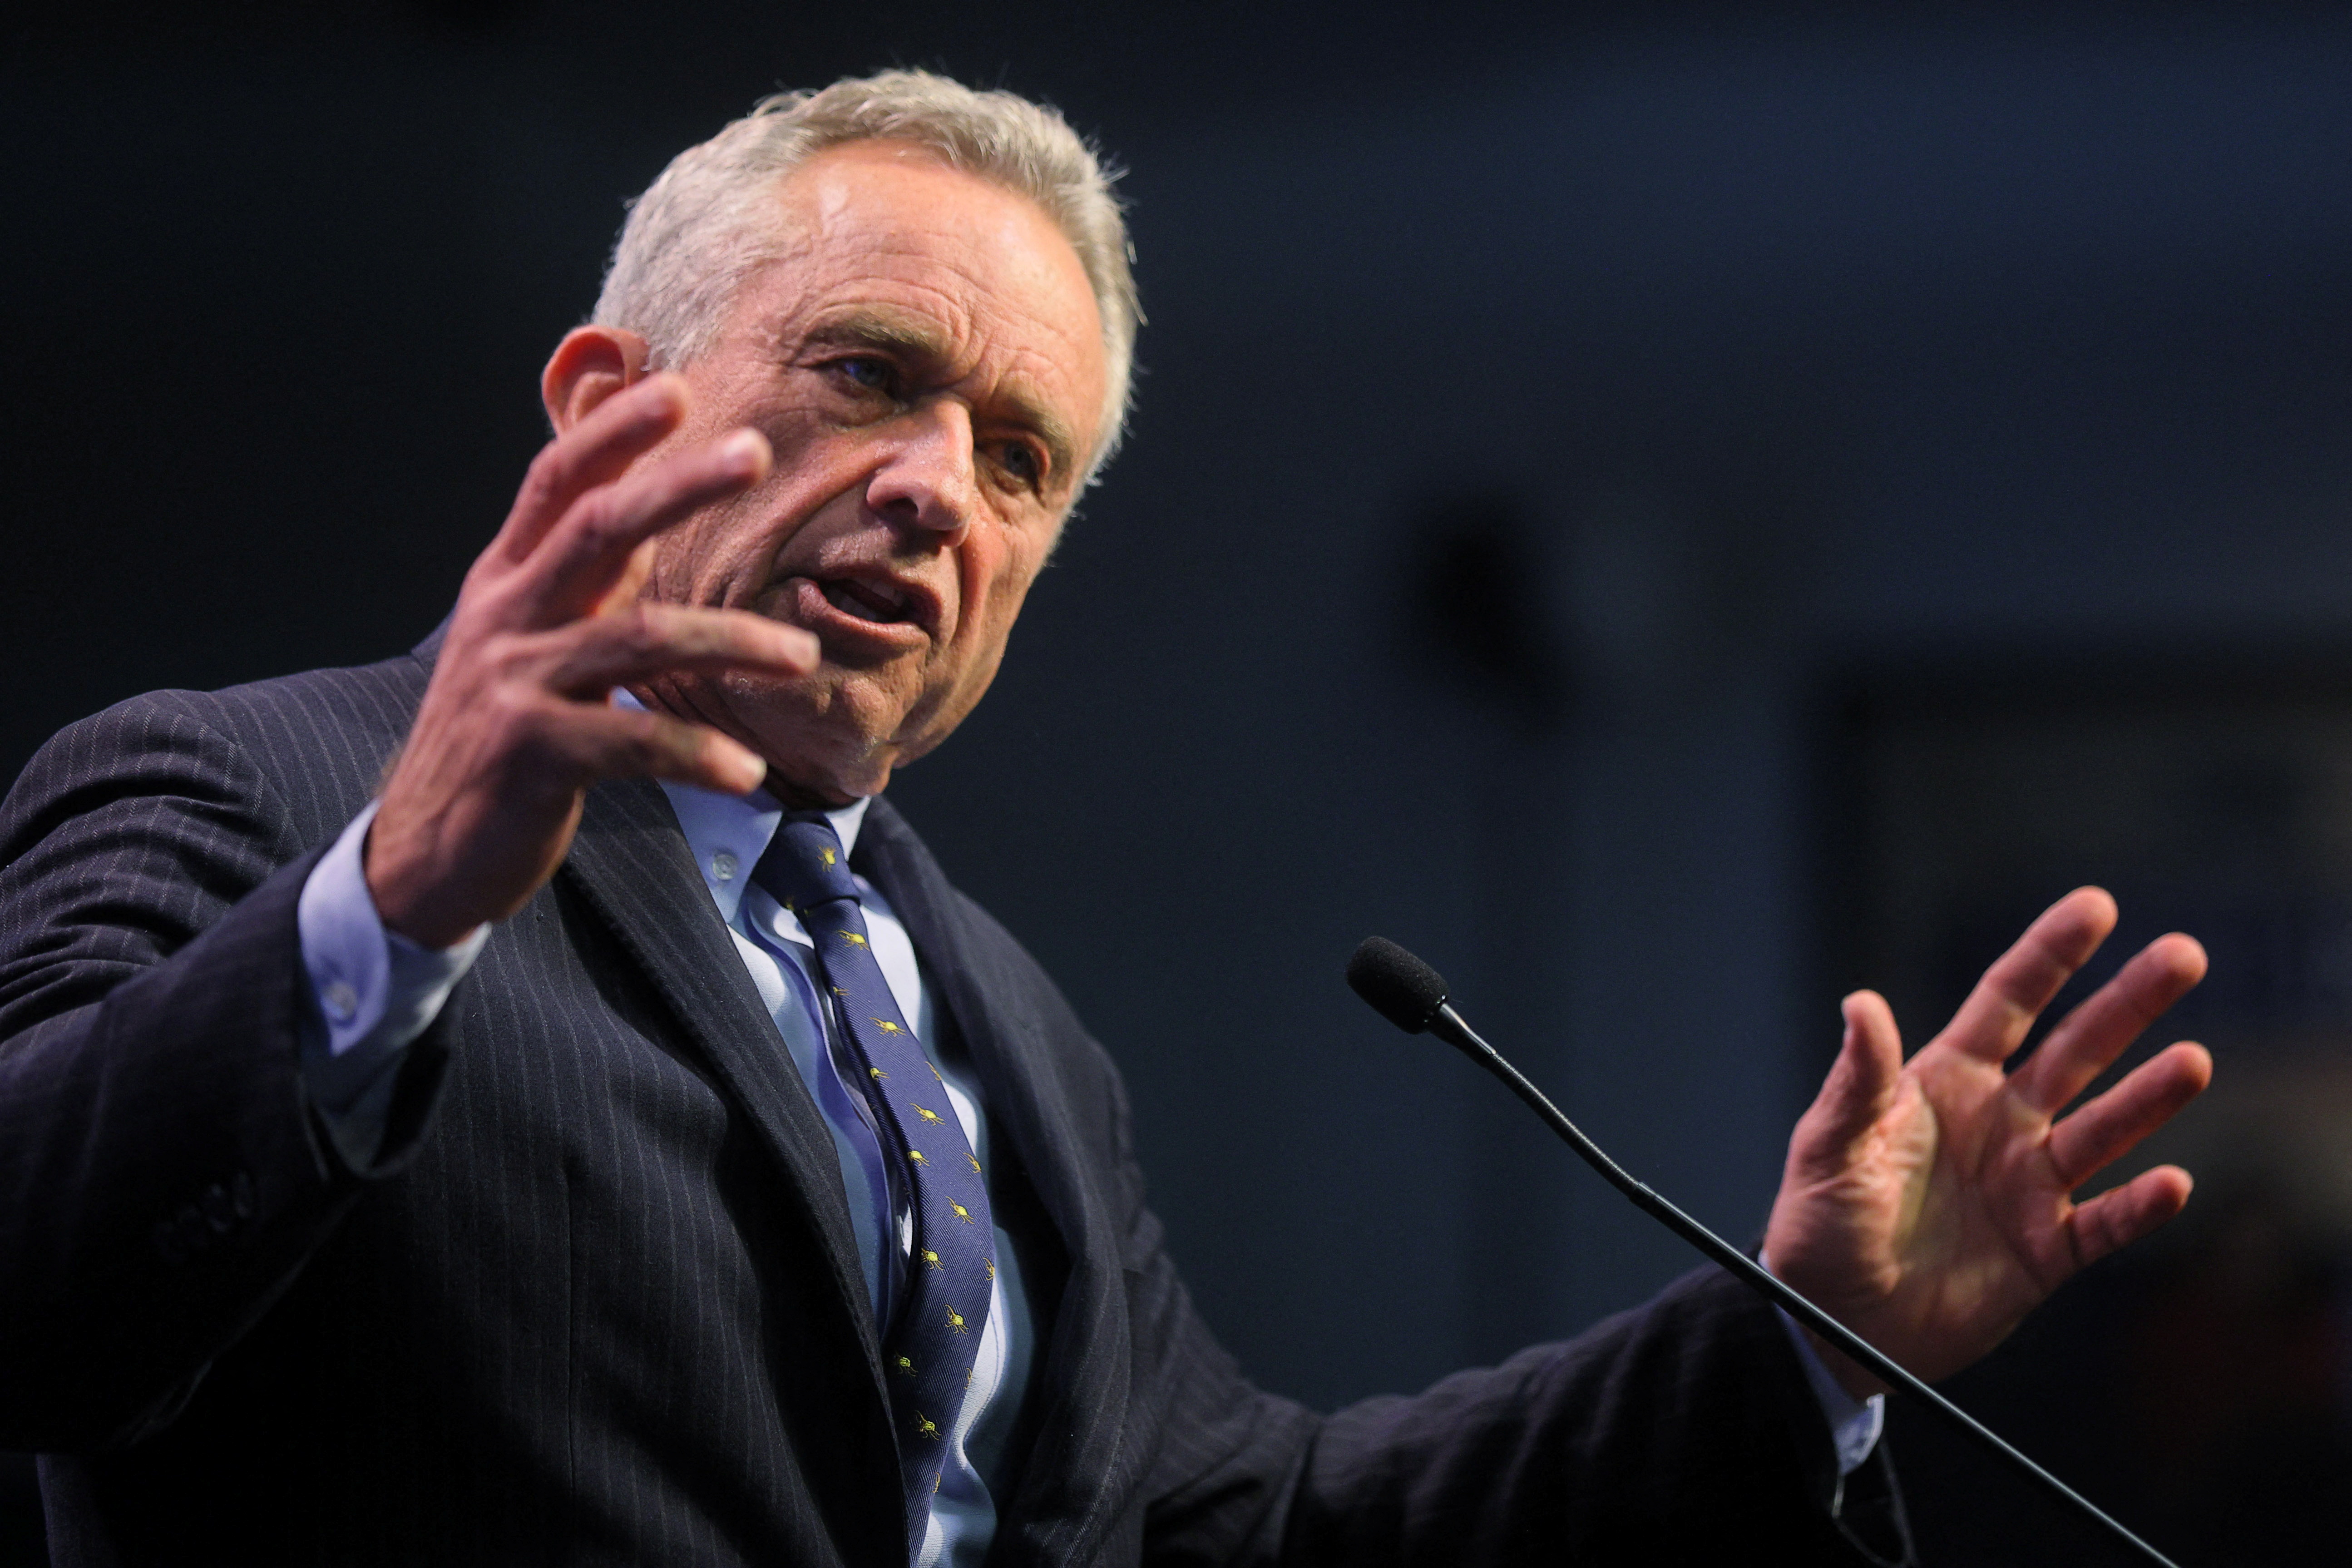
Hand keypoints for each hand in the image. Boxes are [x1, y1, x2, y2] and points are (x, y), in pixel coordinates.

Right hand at [366, 375, 817, 947]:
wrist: (425, 851)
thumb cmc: (500, 738)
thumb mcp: (527, 641)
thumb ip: (580, 579)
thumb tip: (641, 507)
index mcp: (507, 582)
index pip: (556, 482)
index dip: (611, 432)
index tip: (673, 385)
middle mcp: (505, 617)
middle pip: (597, 529)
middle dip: (677, 486)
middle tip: (755, 451)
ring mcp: (513, 682)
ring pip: (637, 639)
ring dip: (732, 644)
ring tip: (803, 657)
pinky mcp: (529, 753)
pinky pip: (634, 743)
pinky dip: (697, 754)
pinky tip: (748, 772)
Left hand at [1760, 887, 2211, 1394]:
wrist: (1830, 1319)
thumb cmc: (1819, 1223)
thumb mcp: (1829, 1144)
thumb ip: (1857, 1079)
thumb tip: (1861, 1003)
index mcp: (1947, 1083)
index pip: (2009, 1002)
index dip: (2050, 954)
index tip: (2096, 906)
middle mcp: (2000, 1123)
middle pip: (2077, 1051)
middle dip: (2128, 1004)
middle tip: (2184, 955)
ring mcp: (2029, 1185)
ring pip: (2104, 1129)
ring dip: (2149, 1099)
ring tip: (2194, 1062)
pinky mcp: (2045, 1251)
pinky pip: (2105, 1224)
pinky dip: (2139, 1207)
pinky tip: (2172, 1183)